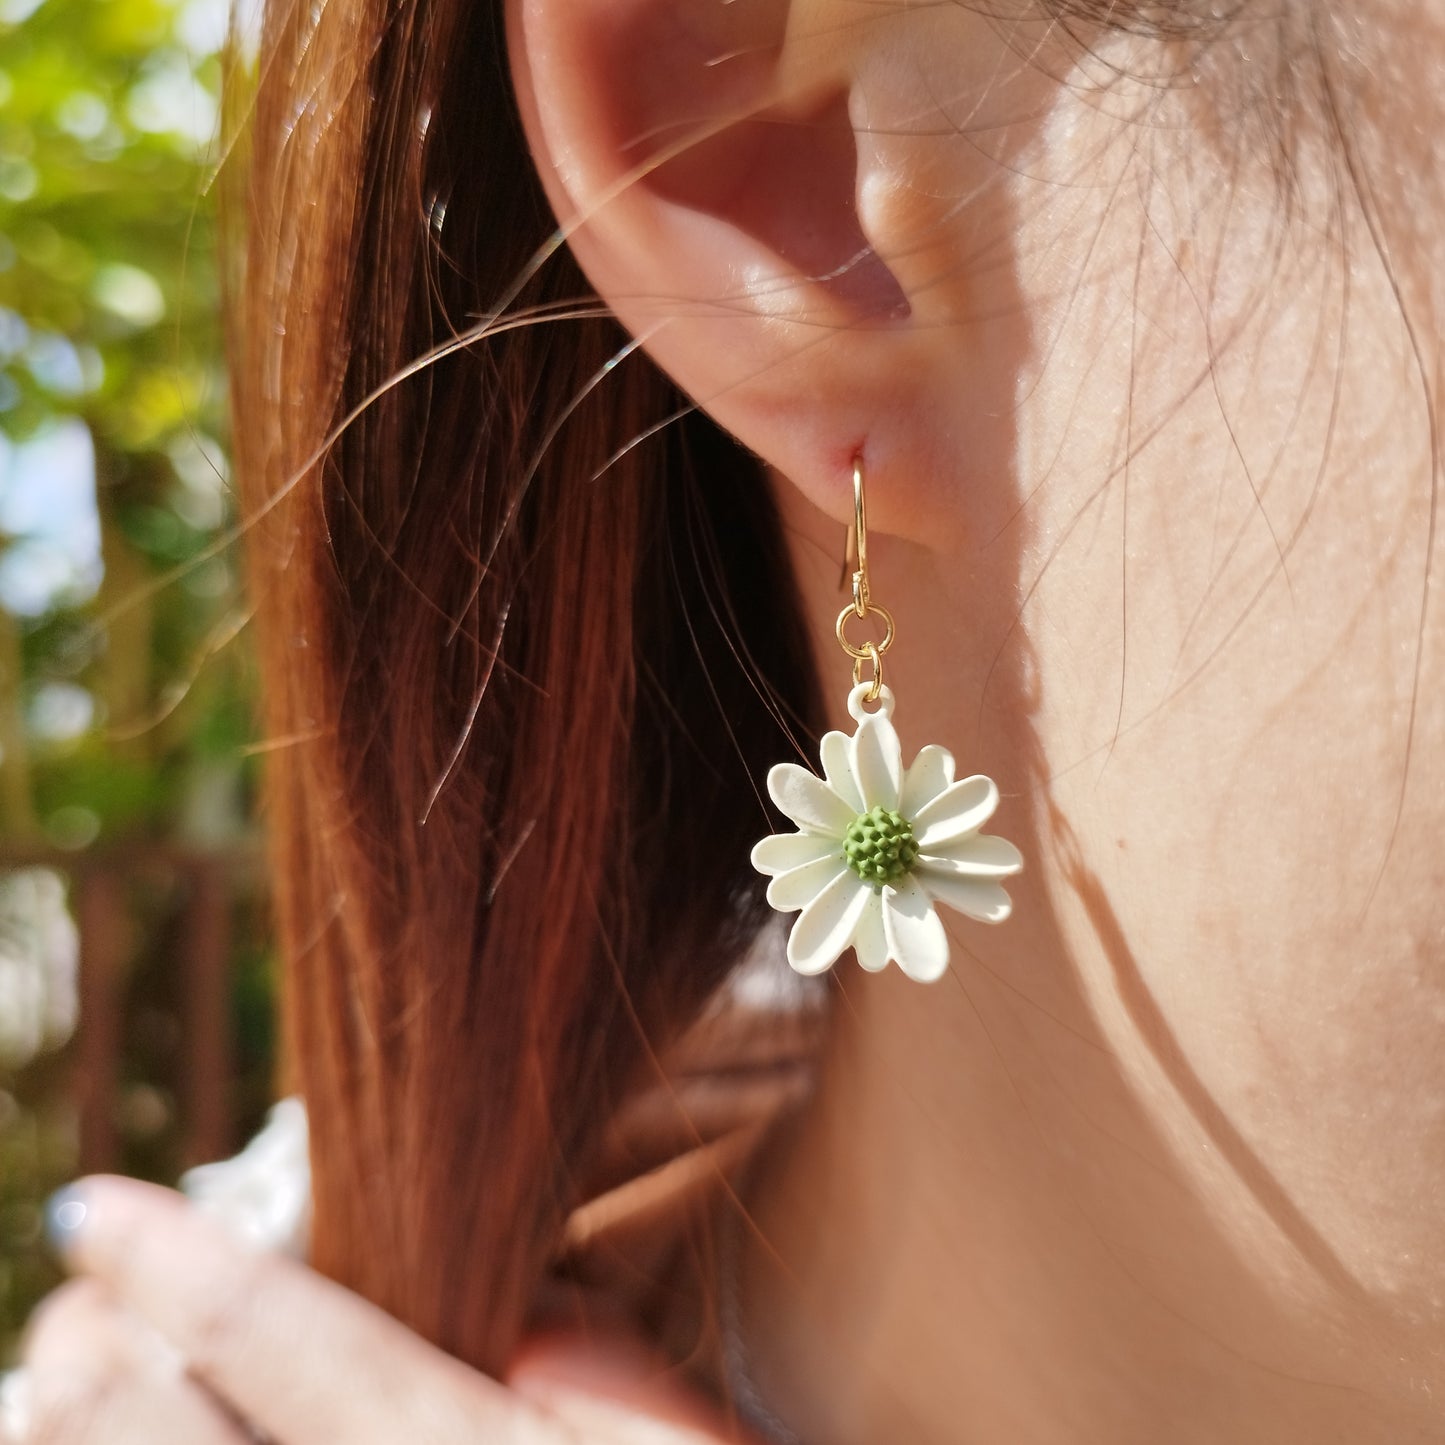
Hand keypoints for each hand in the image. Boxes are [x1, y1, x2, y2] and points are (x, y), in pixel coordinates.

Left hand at [13, 1176, 755, 1443]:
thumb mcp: (656, 1419)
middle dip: (87, 1346)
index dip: (160, 1254)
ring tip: (90, 1379)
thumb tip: (470, 1276)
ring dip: (83, 1425)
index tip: (94, 1205)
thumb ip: (564, 1333)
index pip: (262, 1324)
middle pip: (143, 1423)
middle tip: (81, 1300)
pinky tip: (147, 1444)